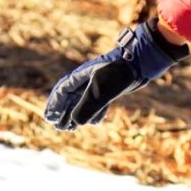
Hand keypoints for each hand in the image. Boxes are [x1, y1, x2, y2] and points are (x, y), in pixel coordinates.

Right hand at [44, 18, 189, 130]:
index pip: (63, 91)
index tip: (49, 118)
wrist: (140, 62)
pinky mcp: (112, 88)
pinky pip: (99, 102)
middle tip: (58, 127)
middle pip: (71, 98)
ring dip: (77, 115)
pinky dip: (95, 112)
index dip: (55, 105)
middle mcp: (88, 79)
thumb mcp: (102, 91)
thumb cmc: (119, 73)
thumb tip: (76, 122)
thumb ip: (88, 106)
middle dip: (64, 113)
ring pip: (84, 101)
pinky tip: (94, 122)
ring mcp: (100, 83)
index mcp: (81, 76)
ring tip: (72, 128)